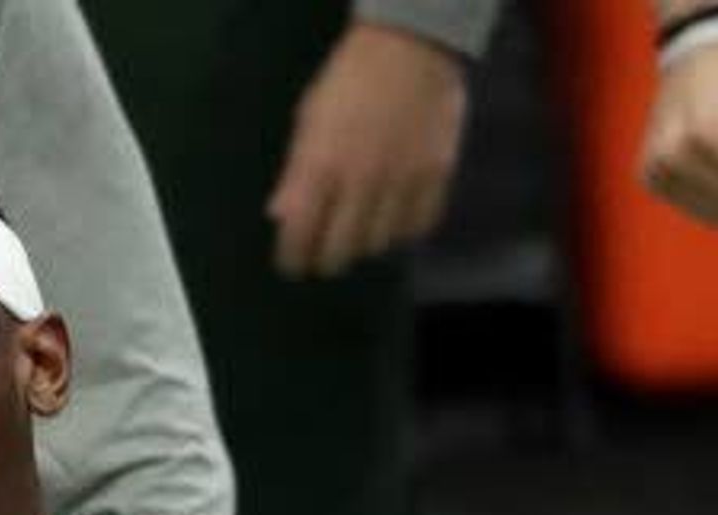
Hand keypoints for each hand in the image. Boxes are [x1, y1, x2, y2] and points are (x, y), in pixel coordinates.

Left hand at [268, 26, 469, 280]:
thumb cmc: (349, 80)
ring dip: (366, 243)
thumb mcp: (308, 120)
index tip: (293, 265)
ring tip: (361, 233)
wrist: (411, 46)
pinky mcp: (437, 176)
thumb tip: (281, 217)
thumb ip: (296, 174)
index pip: (300, 234)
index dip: (293, 258)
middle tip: (326, 256)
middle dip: (328, 260)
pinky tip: (395, 221)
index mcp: (321, 167)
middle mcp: (361, 183)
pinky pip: (419, 225)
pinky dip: (404, 231)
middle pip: (341, 250)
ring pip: (380, 243)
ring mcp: (402, 182)